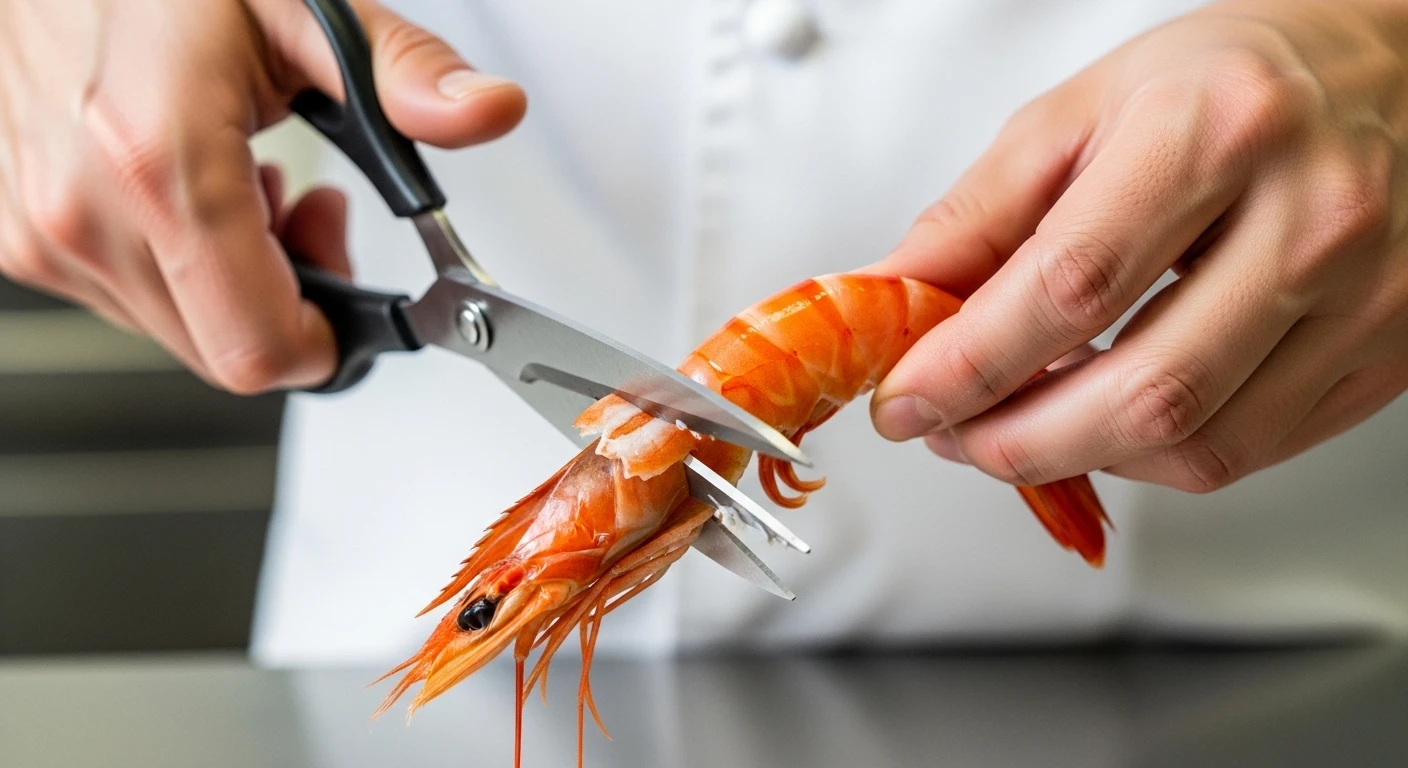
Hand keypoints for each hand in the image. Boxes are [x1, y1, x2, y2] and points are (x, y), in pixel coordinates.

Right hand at [0, 0, 524, 391]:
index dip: (330, 344)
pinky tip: (195, 189)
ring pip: (182, 333)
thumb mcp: (305, 9)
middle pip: (226, 351)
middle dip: (294, 303)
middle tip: (311, 211)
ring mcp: (41, 230)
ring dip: (239, 282)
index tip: (361, 306)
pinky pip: (131, 301)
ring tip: (253, 183)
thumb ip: (405, 72)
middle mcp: (82, 210)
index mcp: (156, 161)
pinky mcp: (20, 234)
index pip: (259, 346)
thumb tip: (486, 110)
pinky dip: (183, 265)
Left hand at [869, 0, 1407, 491]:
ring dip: (1080, 458)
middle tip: (953, 434)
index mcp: (1218, 132)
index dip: (969, 365)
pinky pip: (1251, 452)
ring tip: (1021, 422)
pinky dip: (1153, 456)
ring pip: (1198, 445)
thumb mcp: (1084, 110)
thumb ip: (980, 212)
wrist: (1395, 75)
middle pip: (1143, 393)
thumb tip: (896, 298)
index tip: (907, 400)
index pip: (1070, 285)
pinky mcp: (1386, 355)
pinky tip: (1104, 417)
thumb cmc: (1234, 82)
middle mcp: (1311, 217)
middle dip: (1016, 441)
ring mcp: (1365, 296)